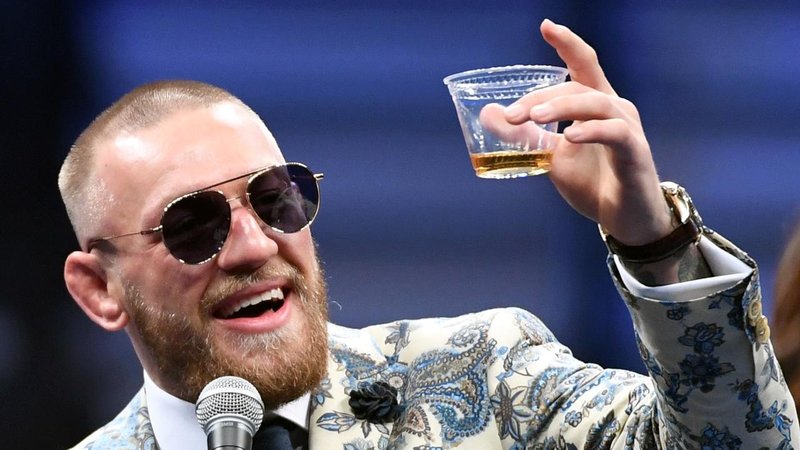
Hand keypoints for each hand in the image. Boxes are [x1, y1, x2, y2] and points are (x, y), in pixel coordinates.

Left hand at [503, 19, 673, 244]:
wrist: (625, 219)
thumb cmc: (593, 183)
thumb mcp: (550, 157)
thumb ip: (523, 135)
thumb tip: (488, 113)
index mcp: (596, 104)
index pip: (584, 64)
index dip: (567, 44)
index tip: (546, 26)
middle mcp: (615, 108)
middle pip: (578, 86)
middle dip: (541, 96)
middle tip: (511, 114)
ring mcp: (628, 129)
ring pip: (595, 103)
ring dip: (562, 107)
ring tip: (534, 118)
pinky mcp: (635, 152)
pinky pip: (615, 133)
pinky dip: (591, 131)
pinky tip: (570, 136)